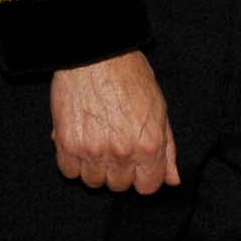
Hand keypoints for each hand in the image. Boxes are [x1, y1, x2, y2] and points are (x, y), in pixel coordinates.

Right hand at [51, 50, 179, 193]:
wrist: (95, 53)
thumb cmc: (129, 75)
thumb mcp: (159, 109)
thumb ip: (167, 149)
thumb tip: (172, 179)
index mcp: (149, 145)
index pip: (148, 187)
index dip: (143, 177)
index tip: (136, 165)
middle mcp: (122, 153)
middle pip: (119, 186)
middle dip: (119, 170)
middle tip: (114, 146)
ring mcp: (93, 150)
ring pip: (93, 181)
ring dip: (94, 167)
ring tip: (95, 142)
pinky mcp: (67, 143)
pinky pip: (69, 171)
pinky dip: (72, 161)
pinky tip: (79, 142)